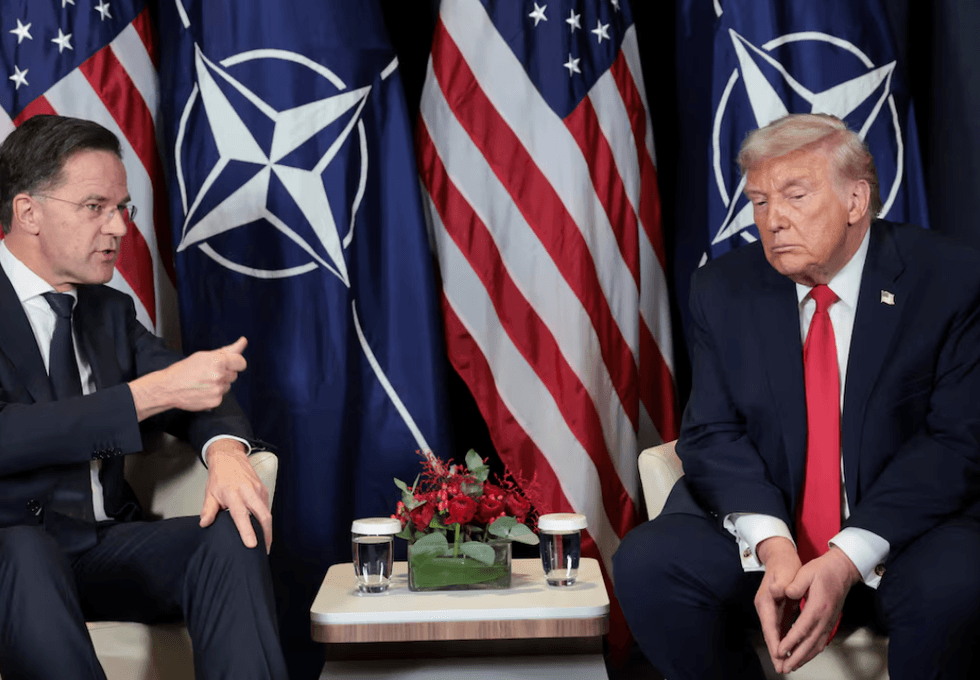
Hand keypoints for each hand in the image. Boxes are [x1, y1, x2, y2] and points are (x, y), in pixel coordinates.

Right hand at [130, 337, 247, 419]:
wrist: (169, 387)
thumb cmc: (185, 369)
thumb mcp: (205, 356)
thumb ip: (227, 350)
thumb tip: (243, 341)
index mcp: (218, 362)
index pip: (241, 362)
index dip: (236, 363)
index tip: (230, 363)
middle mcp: (220, 376)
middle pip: (235, 374)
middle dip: (225, 373)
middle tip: (209, 372)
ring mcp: (218, 390)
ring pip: (228, 386)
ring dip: (220, 384)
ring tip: (203, 382)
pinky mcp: (215, 402)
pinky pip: (222, 396)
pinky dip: (214, 394)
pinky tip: (202, 391)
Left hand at [199, 439, 272, 551]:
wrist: (230, 457)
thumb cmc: (220, 476)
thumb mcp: (210, 493)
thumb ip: (208, 510)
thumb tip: (204, 524)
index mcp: (233, 494)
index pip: (242, 515)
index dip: (247, 531)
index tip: (252, 544)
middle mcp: (248, 492)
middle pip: (263, 515)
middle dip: (266, 534)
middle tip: (264, 549)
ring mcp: (258, 490)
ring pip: (267, 512)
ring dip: (268, 528)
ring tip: (264, 542)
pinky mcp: (264, 490)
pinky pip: (267, 507)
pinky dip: (266, 519)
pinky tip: (263, 528)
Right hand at [755, 537, 802, 672]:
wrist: (780, 557)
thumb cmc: (784, 565)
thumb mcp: (784, 572)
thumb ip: (781, 584)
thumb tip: (777, 590)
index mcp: (766, 600)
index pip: (769, 624)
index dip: (775, 640)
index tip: (780, 654)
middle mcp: (765, 607)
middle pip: (770, 633)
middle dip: (776, 651)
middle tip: (782, 668)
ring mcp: (770, 610)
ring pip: (775, 634)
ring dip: (779, 650)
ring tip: (785, 665)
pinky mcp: (777, 611)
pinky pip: (780, 629)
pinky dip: (784, 641)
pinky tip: (789, 651)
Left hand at [775, 547, 860, 672]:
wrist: (842, 570)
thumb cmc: (823, 570)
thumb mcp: (807, 572)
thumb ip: (796, 584)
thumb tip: (786, 593)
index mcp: (818, 606)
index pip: (802, 628)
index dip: (791, 641)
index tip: (780, 651)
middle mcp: (825, 618)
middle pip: (810, 642)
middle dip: (797, 656)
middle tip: (785, 667)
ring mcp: (829, 622)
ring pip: (817, 645)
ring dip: (804, 657)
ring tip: (792, 666)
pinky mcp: (830, 623)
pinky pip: (821, 641)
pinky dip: (812, 652)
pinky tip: (804, 656)